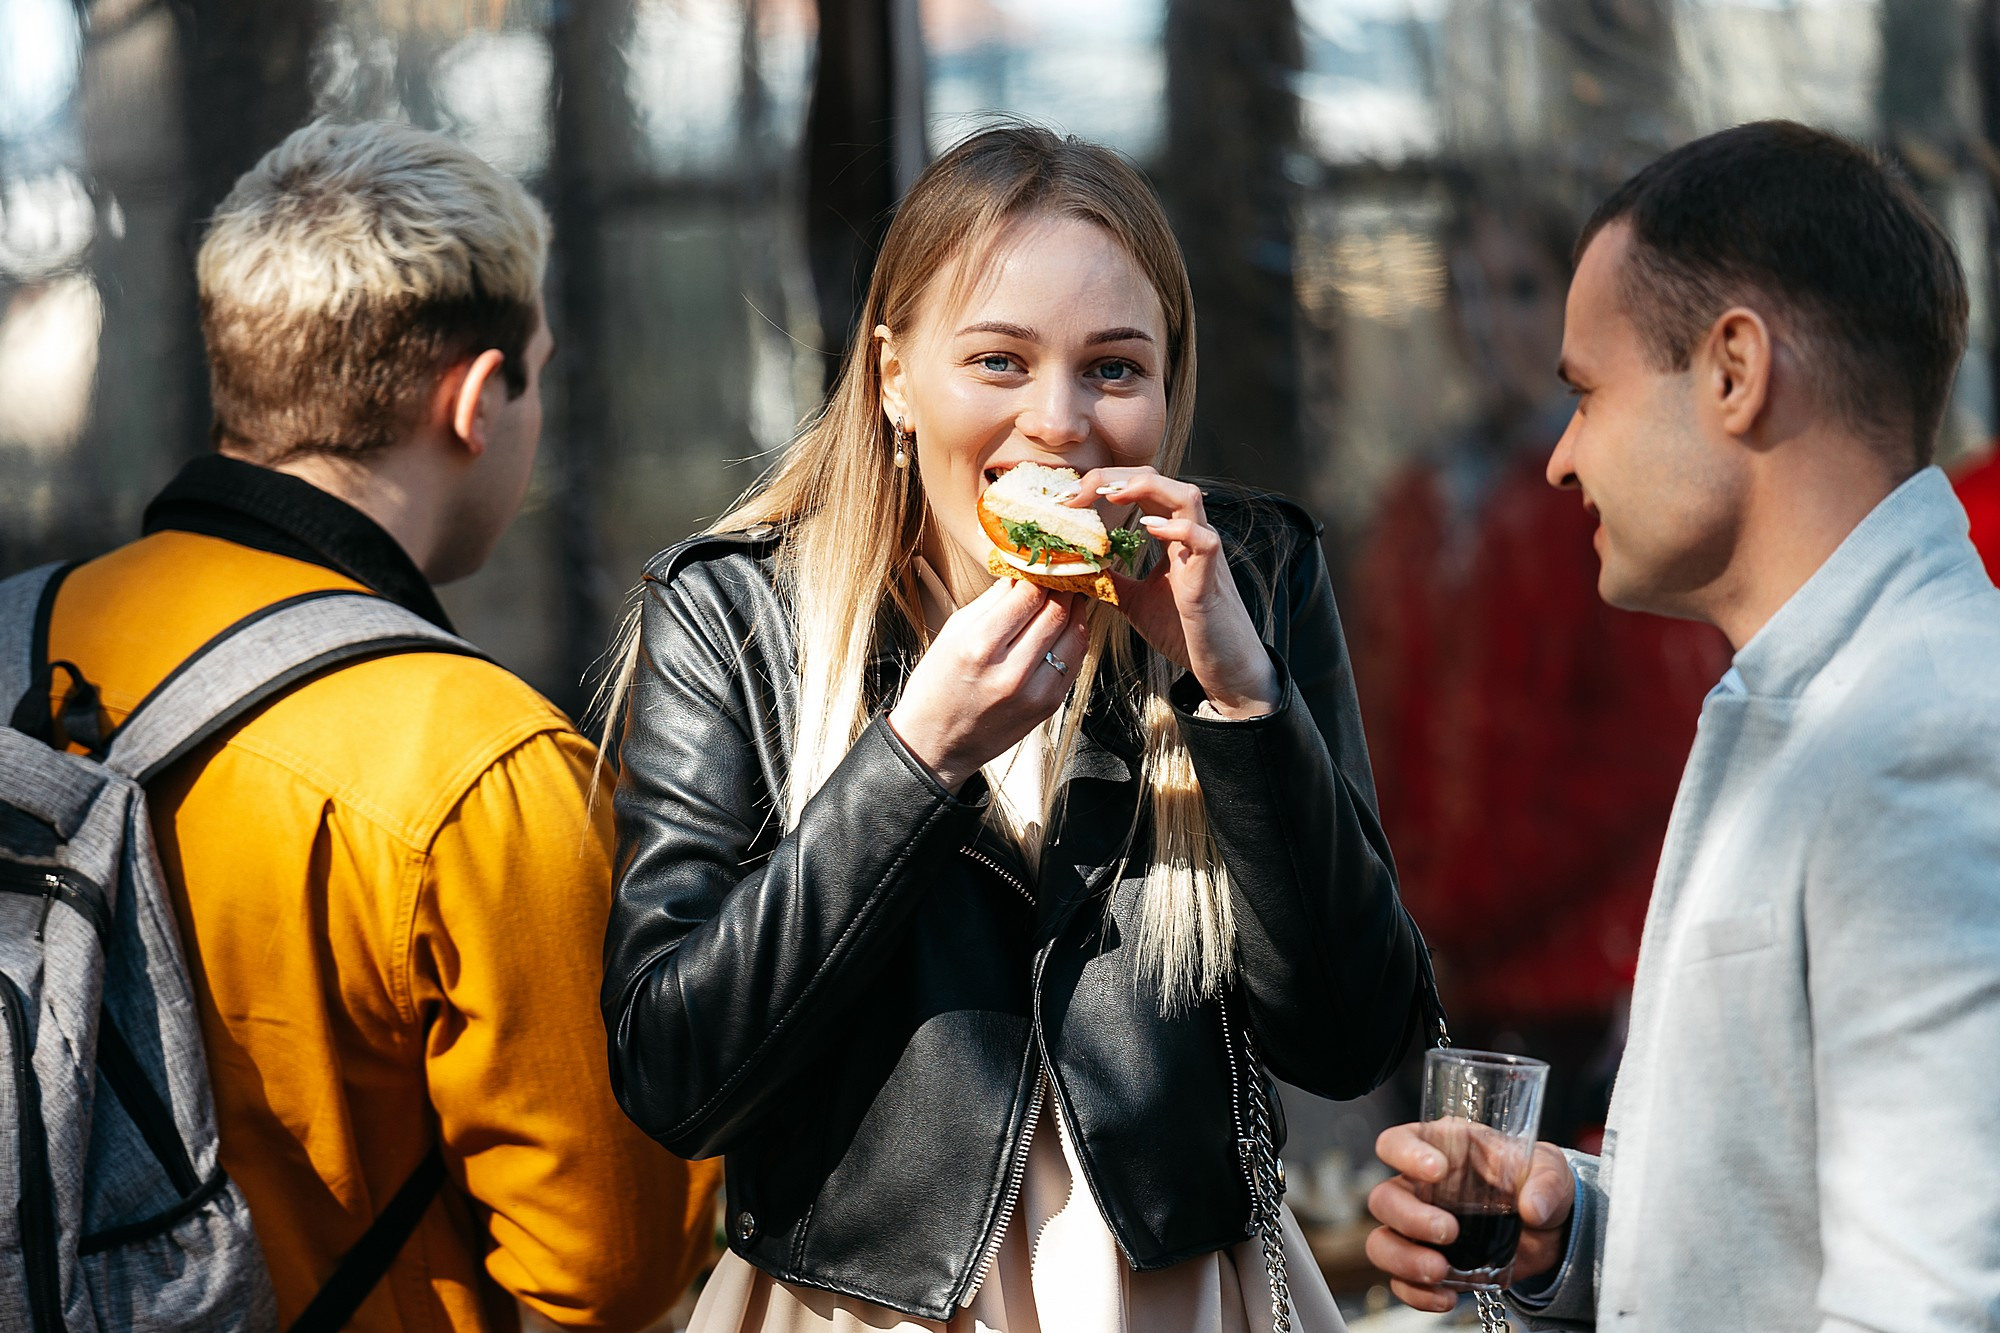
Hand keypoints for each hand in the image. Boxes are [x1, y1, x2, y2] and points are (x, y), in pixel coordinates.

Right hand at [888, 579, 1089, 791]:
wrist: (936, 744)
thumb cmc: (937, 685)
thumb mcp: (952, 633)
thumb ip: (991, 601)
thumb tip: (1022, 571)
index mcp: (978, 646)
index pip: (1028, 595)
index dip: (1041, 572)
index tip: (1043, 561)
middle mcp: (1009, 671)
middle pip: (1056, 611)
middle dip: (1063, 586)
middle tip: (1063, 572)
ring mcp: (1034, 692)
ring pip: (1074, 634)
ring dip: (1075, 609)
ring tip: (1068, 595)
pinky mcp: (1049, 705)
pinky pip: (1074, 660)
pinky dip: (1074, 637)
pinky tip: (1066, 626)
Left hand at [1068, 466, 1277, 717]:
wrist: (1220, 664)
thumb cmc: (1183, 631)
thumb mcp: (1134, 600)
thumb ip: (1111, 580)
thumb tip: (1078, 571)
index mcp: (1171, 534)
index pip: (1140, 487)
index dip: (1104, 483)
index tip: (1067, 499)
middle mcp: (1189, 534)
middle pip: (1158, 479)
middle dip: (1115, 477)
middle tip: (1076, 493)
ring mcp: (1203, 552)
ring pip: (1186, 496)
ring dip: (1146, 488)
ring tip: (1110, 496)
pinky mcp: (1212, 578)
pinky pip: (1204, 540)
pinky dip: (1178, 529)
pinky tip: (1150, 530)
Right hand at [1365, 1123, 1574, 1311]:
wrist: (1552, 1233)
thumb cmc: (1537, 1184)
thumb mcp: (1550, 1170)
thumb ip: (1545, 1183)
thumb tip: (1532, 1208)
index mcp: (1441, 1151)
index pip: (1398, 1141)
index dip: (1406, 1153)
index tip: (1437, 1171)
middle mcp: (1421, 1188)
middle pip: (1384, 1198)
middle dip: (1410, 1219)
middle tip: (1450, 1231)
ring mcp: (1418, 1229)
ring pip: (1382, 1242)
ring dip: (1404, 1260)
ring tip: (1440, 1271)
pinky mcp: (1427, 1264)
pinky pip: (1401, 1282)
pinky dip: (1417, 1293)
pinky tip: (1447, 1296)